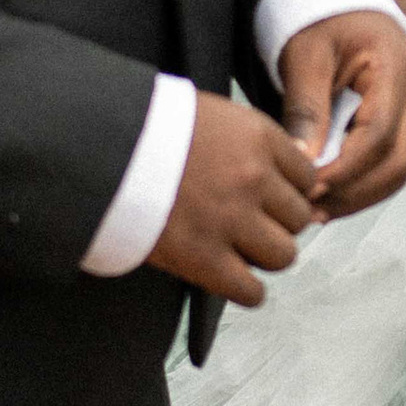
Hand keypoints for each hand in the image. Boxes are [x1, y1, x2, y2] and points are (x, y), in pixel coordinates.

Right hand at [146, 91, 322, 306]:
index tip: (272, 197)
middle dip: (278, 224)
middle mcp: (253, 178)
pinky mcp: (204, 259)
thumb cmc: (146, 126)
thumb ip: (248, 141)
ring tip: (240, 251)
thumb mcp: (209, 114)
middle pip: (298, 218)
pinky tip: (230, 278)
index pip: (306, 175)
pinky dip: (245, 290)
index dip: (289, 190)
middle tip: (252, 225)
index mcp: (258, 137)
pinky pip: (250, 291)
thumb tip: (282, 169)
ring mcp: (231, 220)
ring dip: (265, 257)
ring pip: (283, 256)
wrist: (98, 147)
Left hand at [277, 5, 405, 220]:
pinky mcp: (399, 119)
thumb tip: (302, 162)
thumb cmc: (321, 17)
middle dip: (353, 192)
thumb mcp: (305, 53)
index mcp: (394, 68)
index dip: (344, 169)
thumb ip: (305, 107)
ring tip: (315, 208)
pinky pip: (388, 161)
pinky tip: (327, 193)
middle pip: (397, 161)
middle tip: (308, 207)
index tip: (307, 186)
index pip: (378, 134)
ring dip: (357, 195)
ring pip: (397, 169)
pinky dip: (360, 183)